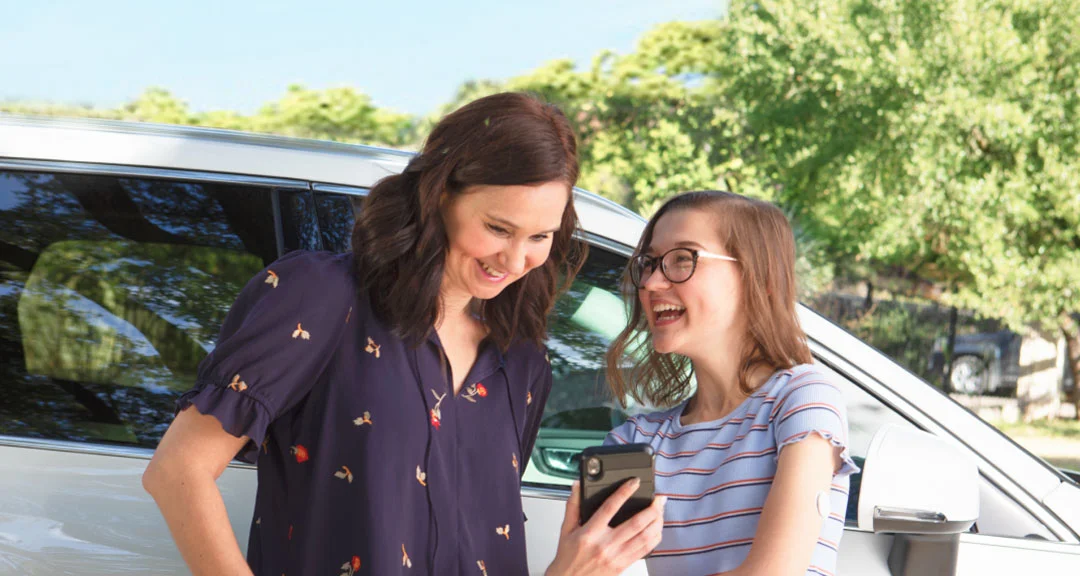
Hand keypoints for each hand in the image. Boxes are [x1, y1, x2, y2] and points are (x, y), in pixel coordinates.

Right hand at [544, 479, 665, 575]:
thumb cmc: (567, 559)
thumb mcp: (566, 530)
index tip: (634, 482)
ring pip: (645, 537)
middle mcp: (606, 545)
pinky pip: (645, 551)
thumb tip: (577, 486)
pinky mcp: (623, 565)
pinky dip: (655, 538)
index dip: (624, 492)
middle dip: (652, 509)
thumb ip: (573, 506)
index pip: (610, 507)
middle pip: (636, 523)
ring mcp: (617, 556)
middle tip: (658, 498)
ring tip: (660, 511)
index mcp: (590, 533)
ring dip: (657, 522)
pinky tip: (657, 529)